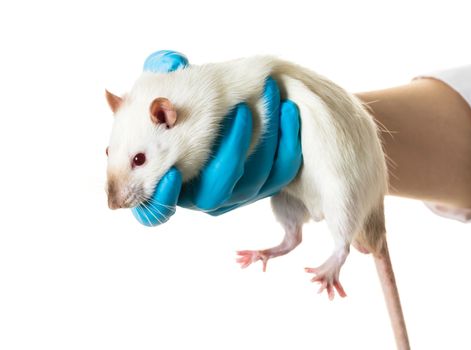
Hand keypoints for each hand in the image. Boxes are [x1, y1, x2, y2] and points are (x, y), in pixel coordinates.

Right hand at [132, 50, 301, 225]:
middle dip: (232, 149)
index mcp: (169, 181)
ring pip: (252, 181)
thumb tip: (171, 62)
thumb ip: (160, 75)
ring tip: (270, 96)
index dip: (162, 200)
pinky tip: (289, 111)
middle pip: (216, 191)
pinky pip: (281, 173)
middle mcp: (202, 195)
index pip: (155, 213)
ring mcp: (236, 194)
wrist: (229, 112)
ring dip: (265, 139)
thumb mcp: (167, 88)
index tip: (171, 172)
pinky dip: (287, 144)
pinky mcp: (265, 186)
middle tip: (243, 107)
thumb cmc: (185, 103)